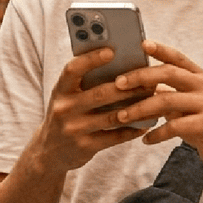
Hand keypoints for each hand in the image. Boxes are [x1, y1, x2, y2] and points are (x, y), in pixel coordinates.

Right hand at [27, 47, 150, 174]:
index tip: (112, 51)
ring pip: (111, 116)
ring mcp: (74, 129)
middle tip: (149, 79)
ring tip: (152, 99)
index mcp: (60, 90)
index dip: (91, 59)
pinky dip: (132, 130)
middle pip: (100, 94)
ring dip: (135, 108)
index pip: (73, 69)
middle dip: (128, 87)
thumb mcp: (67, 96)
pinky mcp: (85, 147)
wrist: (49, 152)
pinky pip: (114, 137)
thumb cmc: (67, 113)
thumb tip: (120, 62)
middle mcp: (64, 108)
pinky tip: (145, 124)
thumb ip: (85, 81)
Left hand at [111, 40, 202, 170]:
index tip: (141, 44)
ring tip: (122, 116)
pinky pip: (174, 127)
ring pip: (166, 101)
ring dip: (140, 109)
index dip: (160, 49)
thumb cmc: (202, 121)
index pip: (177, 57)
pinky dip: (157, 134)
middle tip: (118, 83)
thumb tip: (136, 84)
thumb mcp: (188, 101)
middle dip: (140, 77)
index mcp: (198, 76)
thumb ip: (169, 91)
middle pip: (168, 73)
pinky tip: (146, 140)